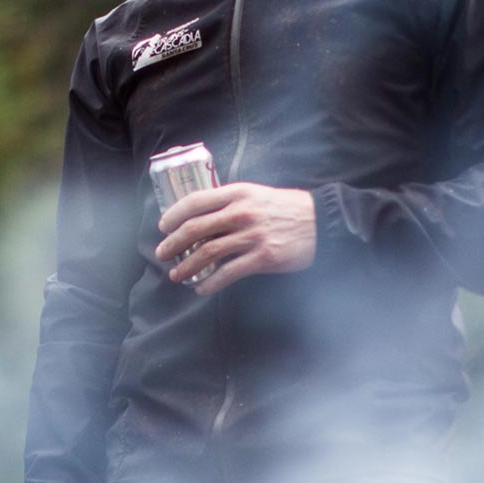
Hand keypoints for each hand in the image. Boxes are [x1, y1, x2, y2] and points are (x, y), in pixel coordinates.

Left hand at [154, 183, 316, 294]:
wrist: (321, 222)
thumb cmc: (287, 208)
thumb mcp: (257, 195)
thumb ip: (232, 202)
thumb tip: (203, 218)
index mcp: (238, 193)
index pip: (195, 202)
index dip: (174, 215)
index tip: (163, 226)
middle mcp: (241, 213)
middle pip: (195, 229)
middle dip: (172, 244)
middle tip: (162, 254)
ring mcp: (252, 236)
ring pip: (207, 253)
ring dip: (186, 267)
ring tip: (176, 276)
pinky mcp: (262, 258)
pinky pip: (228, 273)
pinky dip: (210, 283)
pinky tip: (201, 288)